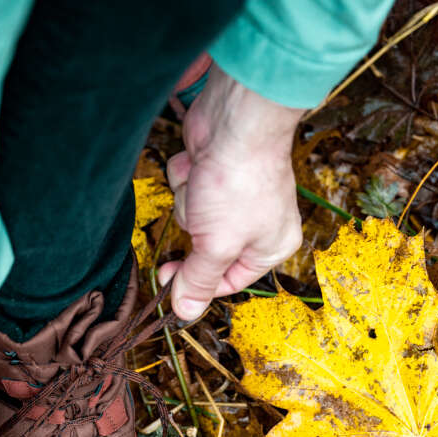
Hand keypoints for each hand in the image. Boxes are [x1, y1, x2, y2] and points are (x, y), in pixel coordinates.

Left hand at [159, 65, 304, 319]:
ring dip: (188, 201)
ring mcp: (231, 197)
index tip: (167, 277)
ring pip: (189, 217)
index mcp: (270, 248)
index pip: (226, 282)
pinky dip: (185, 176)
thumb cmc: (239, 184)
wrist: (234, 122)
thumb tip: (186, 314)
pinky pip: (185, 189)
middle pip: (204, 250)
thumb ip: (199, 281)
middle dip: (194, 230)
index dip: (196, 282)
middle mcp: (255, 224)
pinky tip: (198, 164)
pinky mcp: (210, 172)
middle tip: (197, 219)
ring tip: (205, 184)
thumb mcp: (217, 245)